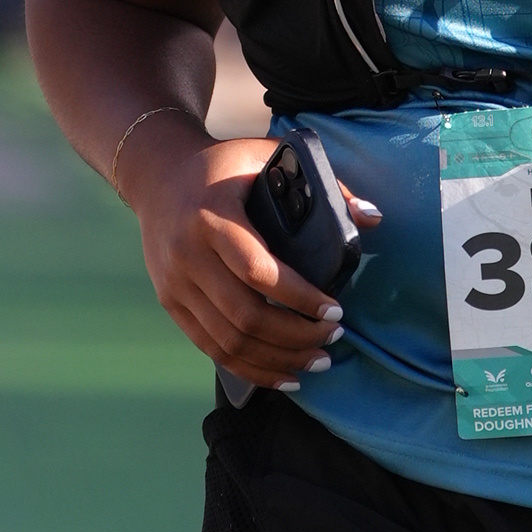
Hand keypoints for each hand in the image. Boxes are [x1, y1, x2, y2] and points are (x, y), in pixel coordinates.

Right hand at [127, 122, 379, 388]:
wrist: (158, 176)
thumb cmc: (224, 167)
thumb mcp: (268, 156)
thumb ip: (323, 184)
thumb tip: (372, 218)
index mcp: (212, 217)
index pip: (258, 271)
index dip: (300, 299)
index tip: (335, 311)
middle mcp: (187, 255)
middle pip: (245, 316)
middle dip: (296, 337)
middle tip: (334, 337)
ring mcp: (175, 284)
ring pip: (229, 341)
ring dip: (278, 360)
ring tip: (317, 362)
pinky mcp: (171, 303)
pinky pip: (211, 348)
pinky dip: (250, 368)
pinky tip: (284, 375)